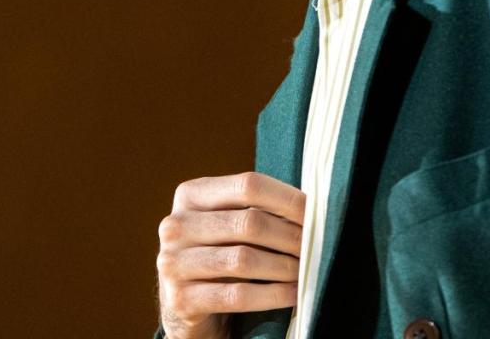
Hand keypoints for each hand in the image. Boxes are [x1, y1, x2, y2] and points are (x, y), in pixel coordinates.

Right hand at [155, 172, 304, 338]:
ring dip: (285, 267)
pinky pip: (238, 295)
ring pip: (244, 260)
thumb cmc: (219, 256)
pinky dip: (273, 295)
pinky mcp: (181, 299)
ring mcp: (173, 263)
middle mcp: (175, 225)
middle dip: (291, 236)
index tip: (315, 214)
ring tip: (306, 271)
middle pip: (249, 223)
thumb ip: (256, 210)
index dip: (288, 199)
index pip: (248, 185)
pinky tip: (293, 294)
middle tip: (316, 247)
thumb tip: (313, 208)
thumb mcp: (226, 224)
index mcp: (190, 195)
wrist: (185, 305)